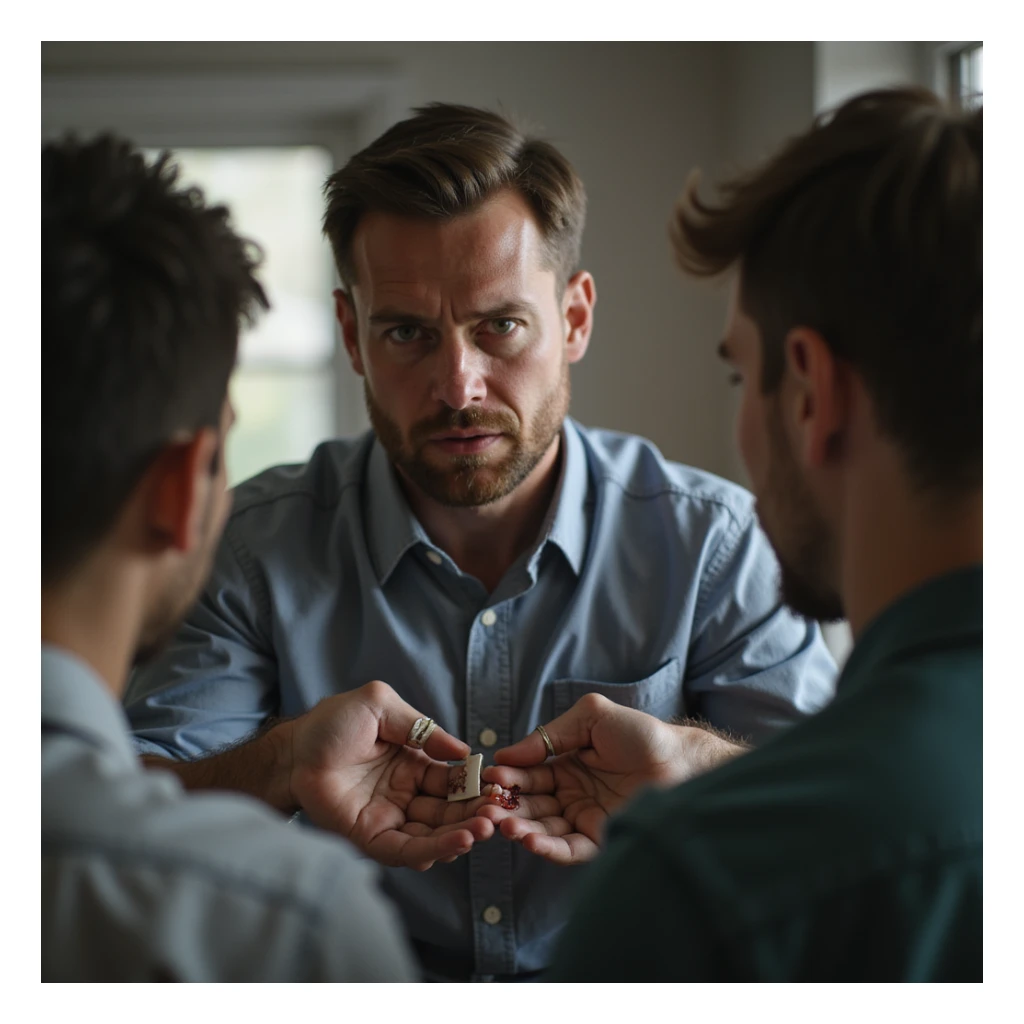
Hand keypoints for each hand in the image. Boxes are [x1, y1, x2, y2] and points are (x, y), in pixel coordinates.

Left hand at [280, 680, 494, 870]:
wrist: (292, 748)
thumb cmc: (332, 723)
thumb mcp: (382, 707)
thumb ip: (423, 729)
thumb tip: (463, 752)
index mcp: (414, 765)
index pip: (453, 782)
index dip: (475, 786)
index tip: (498, 788)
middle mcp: (406, 796)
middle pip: (450, 812)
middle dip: (475, 814)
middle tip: (498, 813)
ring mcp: (390, 819)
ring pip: (434, 835)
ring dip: (461, 834)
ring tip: (483, 828)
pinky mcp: (370, 839)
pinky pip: (406, 850)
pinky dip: (433, 849)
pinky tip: (456, 842)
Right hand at [479, 693, 740, 864]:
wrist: (683, 761)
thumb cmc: (641, 734)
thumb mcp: (592, 717)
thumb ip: (551, 734)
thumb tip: (508, 753)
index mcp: (566, 765)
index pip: (528, 773)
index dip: (509, 776)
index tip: (489, 777)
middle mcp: (570, 794)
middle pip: (530, 804)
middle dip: (507, 807)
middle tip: (488, 807)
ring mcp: (584, 819)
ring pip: (543, 829)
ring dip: (521, 829)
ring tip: (505, 826)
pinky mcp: (600, 840)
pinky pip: (568, 849)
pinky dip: (547, 847)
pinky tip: (530, 840)